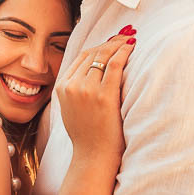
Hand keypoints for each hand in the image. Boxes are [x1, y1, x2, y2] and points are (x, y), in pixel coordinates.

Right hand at [56, 34, 134, 168]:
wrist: (93, 156)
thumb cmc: (87, 135)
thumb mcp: (71, 109)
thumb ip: (75, 90)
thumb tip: (89, 72)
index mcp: (62, 88)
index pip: (80, 58)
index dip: (98, 47)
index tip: (111, 43)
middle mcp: (72, 86)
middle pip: (91, 54)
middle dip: (109, 43)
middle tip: (123, 38)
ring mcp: (87, 90)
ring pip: (103, 57)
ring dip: (118, 45)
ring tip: (130, 42)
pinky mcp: (103, 96)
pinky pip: (115, 65)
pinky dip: (123, 53)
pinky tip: (131, 49)